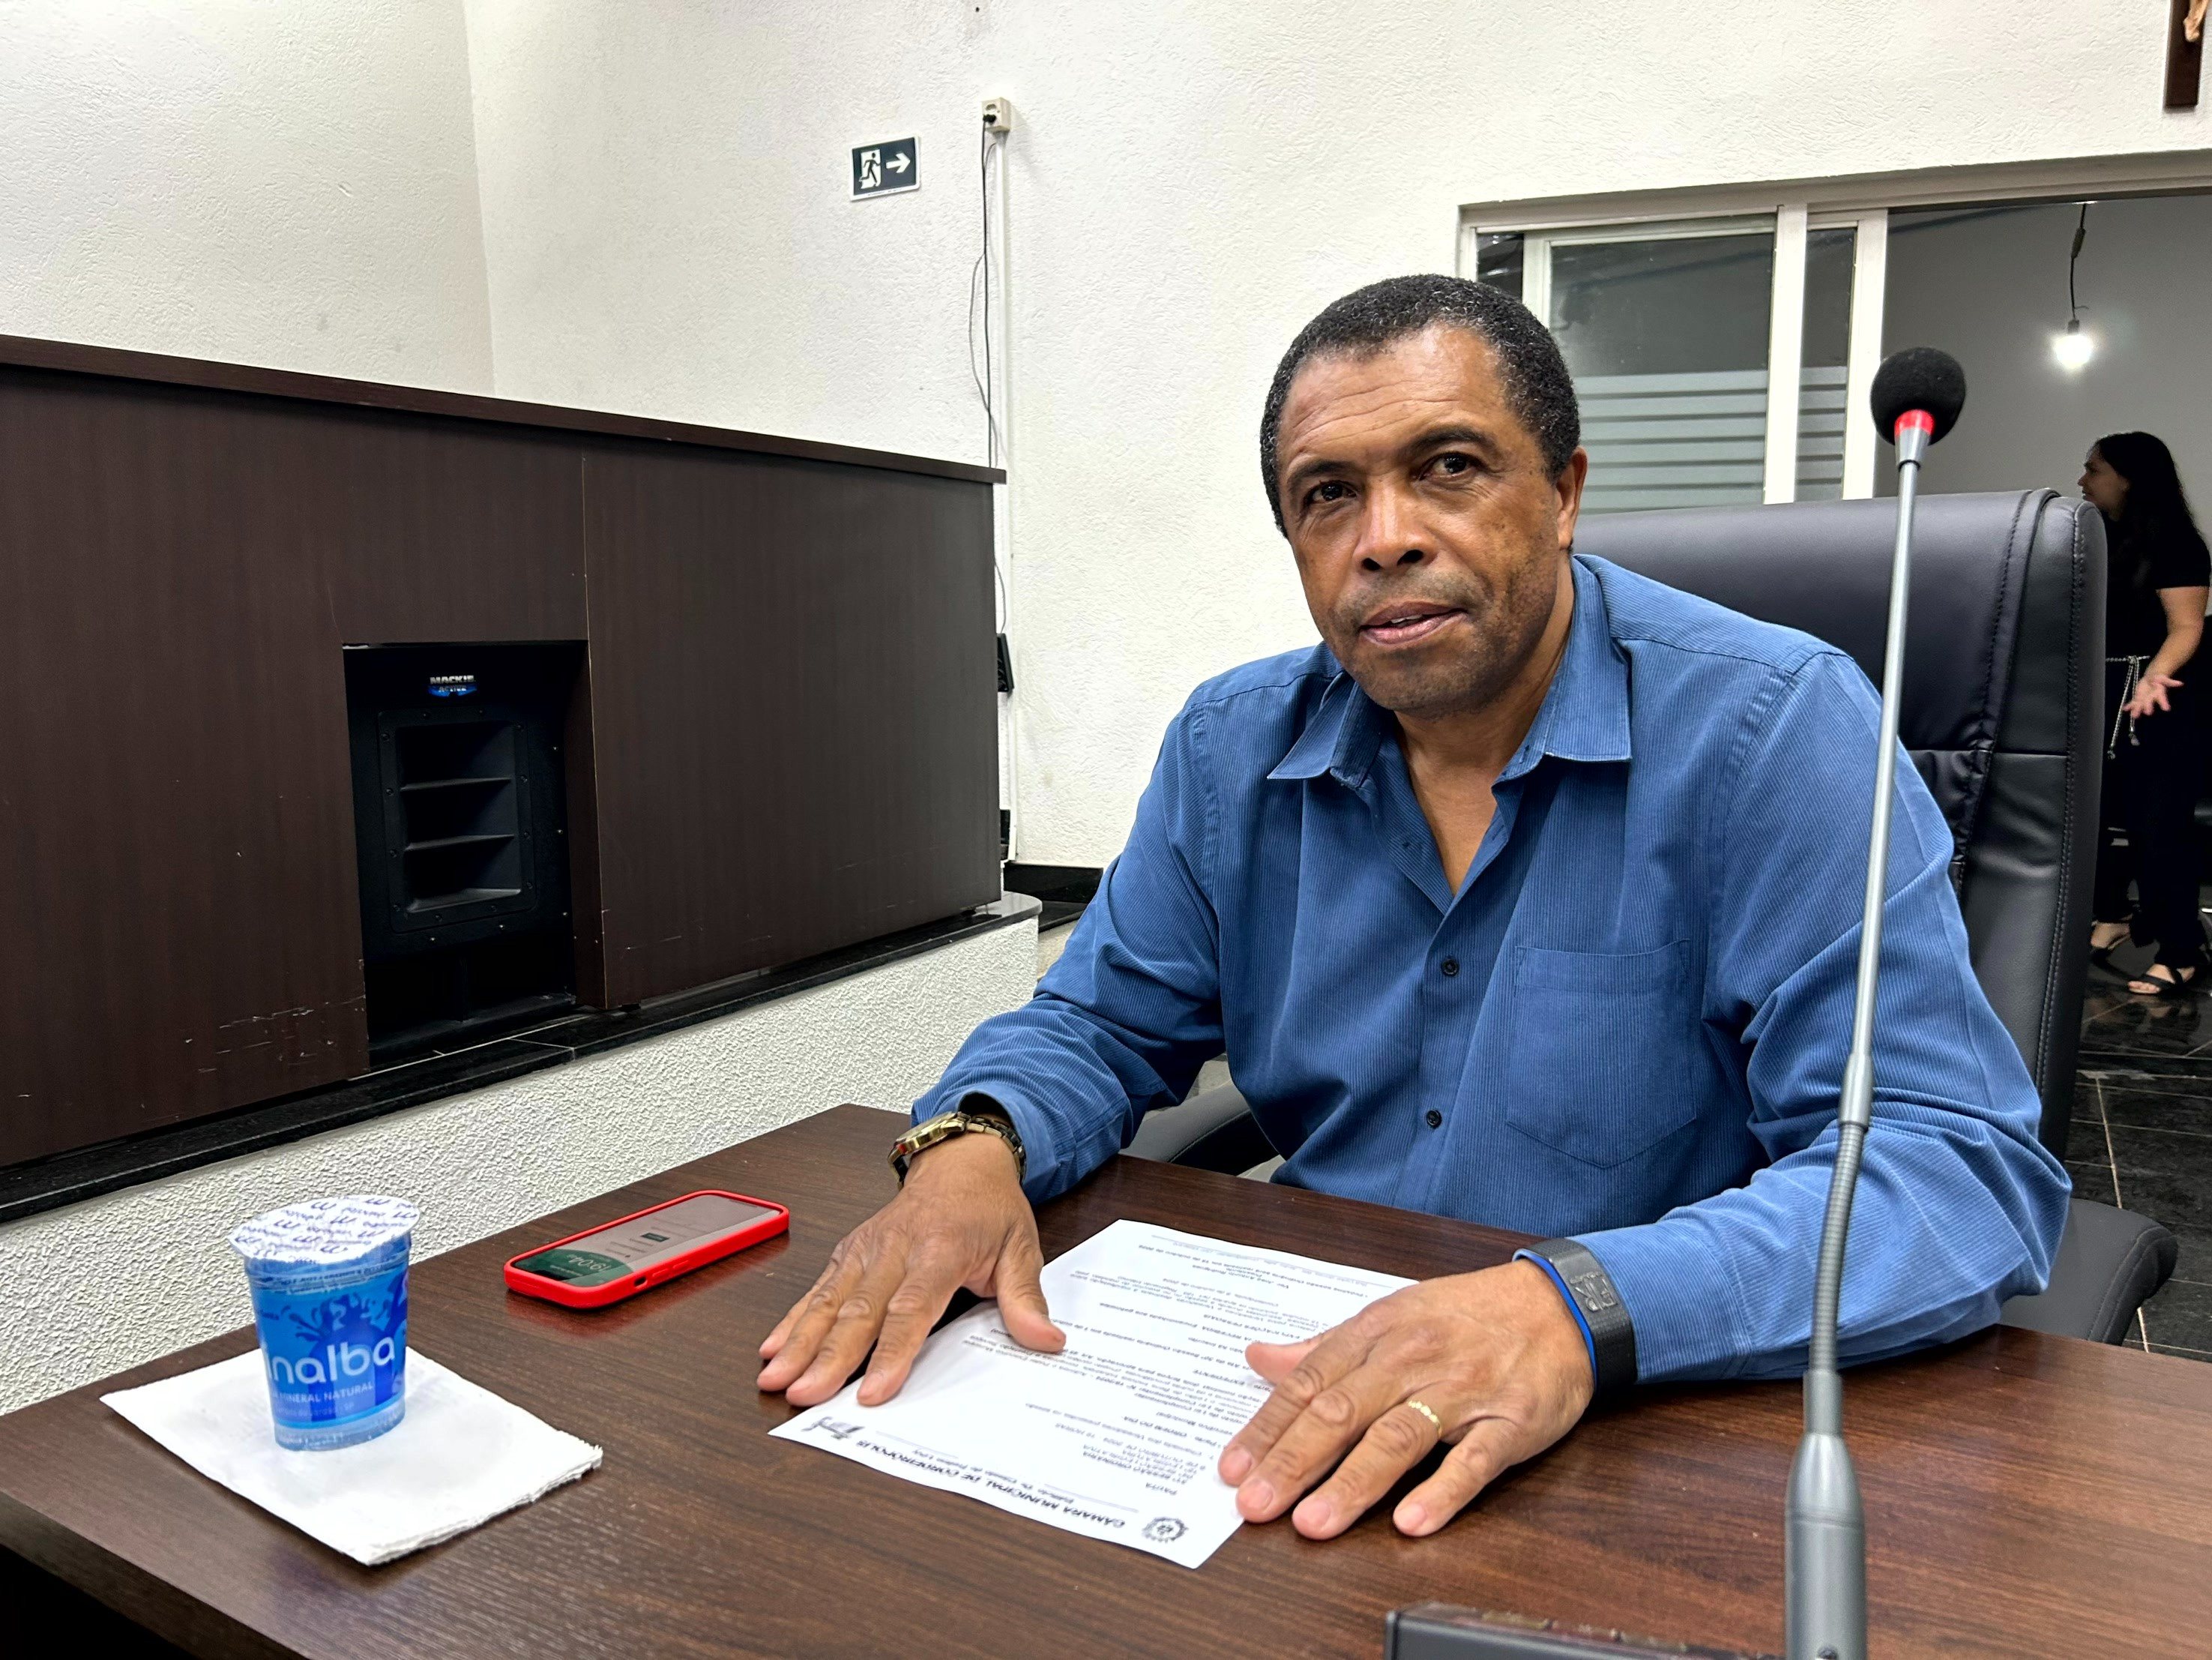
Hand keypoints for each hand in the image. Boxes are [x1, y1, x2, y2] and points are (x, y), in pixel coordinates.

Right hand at [758, 1129, 1062, 1405]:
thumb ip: (1025, 1299)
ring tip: (774, 1378)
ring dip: (799, 1342)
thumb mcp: (1021, 1248)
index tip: (873, 1391)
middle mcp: (895, 1249)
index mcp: (940, 1249)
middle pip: (858, 1310)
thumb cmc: (989, 1209)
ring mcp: (866, 1249)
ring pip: (828, 1300)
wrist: (960, 1161)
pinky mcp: (849, 1251)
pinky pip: (817, 1288)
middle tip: (803, 1395)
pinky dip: (792, 1318)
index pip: (912, 1308)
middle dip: (828, 1357)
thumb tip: (1046, 1341)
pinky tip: (771, 1348)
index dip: (891, 1352)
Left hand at [1217, 1260, 1593, 1539]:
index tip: (1234, 1467)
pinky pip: (1474, 1460)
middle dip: (1295, 1461)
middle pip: (1344, 1412)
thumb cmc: (1466, 1315)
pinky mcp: (1510, 1422)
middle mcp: (1413, 1359)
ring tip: (1314, 1522)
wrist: (1558, 1304)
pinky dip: (1443, 1490)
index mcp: (1377, 1332)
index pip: (1310, 1383)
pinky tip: (1413, 1520)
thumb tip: (1259, 1358)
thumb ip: (1324, 1346)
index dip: (1269, 1427)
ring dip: (1354, 1483)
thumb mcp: (1390, 1315)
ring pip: (1400, 1437)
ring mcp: (1463, 1392)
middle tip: (1256, 1504)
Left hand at [2126, 673, 2181, 718]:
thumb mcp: (2163, 678)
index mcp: (2159, 693)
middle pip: (2150, 702)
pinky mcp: (2137, 698)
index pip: (2162, 698)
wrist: (2151, 678)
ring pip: (2140, 705)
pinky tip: (2125, 709)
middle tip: (2148, 713)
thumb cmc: (2159, 679)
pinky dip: (2129, 706)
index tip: (2167, 709)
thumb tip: (2181, 684)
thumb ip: (2170, 682)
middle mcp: (2151, 698)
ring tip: (2134, 716)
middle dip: (2148, 707)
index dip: (2164, 703)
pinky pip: (2133, 702)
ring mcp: (2144, 699)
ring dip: (2137, 710)